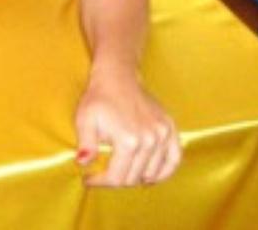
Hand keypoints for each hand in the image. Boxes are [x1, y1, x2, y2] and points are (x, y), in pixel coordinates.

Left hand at [75, 66, 181, 186]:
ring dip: (137, 177)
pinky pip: (174, 158)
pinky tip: (152, 175)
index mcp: (128, 140)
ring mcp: (162, 134)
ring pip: (153, 172)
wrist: (117, 76)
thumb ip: (85, 144)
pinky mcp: (170, 128)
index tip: (89, 179)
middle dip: (116, 180)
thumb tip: (83, 163)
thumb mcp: (85, 119)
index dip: (101, 181)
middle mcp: (149, 140)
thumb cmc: (99, 98)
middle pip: (134, 177)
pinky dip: (165, 171)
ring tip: (123, 173)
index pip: (117, 177)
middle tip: (104, 174)